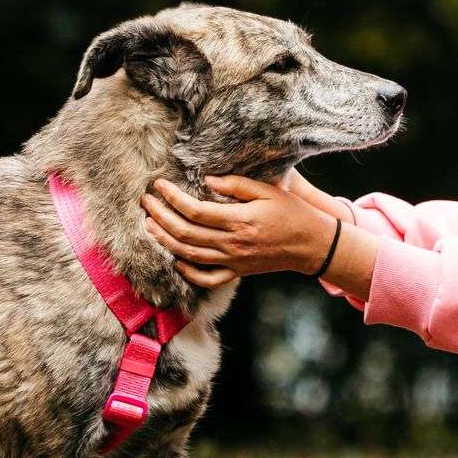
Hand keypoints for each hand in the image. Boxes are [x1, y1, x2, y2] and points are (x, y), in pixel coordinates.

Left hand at [141, 174, 337, 286]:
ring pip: (189, 255)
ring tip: (149, 225)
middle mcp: (232, 244)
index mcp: (239, 221)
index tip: (159, 185)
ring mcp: (233, 261)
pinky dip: (187, 271)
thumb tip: (207, 179)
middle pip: (185, 233)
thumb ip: (237, 185)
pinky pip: (207, 278)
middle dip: (160, 217)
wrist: (312, 245)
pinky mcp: (237, 272)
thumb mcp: (268, 190)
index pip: (195, 211)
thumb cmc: (292, 212)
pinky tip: (175, 259)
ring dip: (165, 240)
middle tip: (146, 202)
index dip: (173, 198)